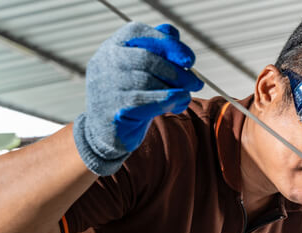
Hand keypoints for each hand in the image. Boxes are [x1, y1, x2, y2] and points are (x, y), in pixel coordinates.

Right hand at [73, 22, 203, 175]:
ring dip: (176, 89)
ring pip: (148, 81)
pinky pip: (146, 102)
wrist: (108, 132)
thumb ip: (156, 51)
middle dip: (178, 72)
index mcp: (112, 46)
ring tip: (186, 97)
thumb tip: (172, 32)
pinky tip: (178, 104)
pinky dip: (168, 101)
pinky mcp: (114, 109)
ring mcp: (106, 85)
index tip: (190, 60)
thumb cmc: (131, 95)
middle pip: (147, 58)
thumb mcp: (142, 70)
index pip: (138, 32)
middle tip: (197, 83)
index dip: (167, 43)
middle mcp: (105, 62)